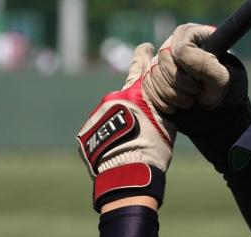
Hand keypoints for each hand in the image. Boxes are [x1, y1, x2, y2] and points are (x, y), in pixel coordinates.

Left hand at [76, 43, 174, 211]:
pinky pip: (98, 133)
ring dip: (119, 129)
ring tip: (129, 149)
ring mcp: (95, 116)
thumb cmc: (151, 152)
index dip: (142, 57)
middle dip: (133, 111)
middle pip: (124, 100)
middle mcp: (111, 100)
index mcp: (134, 95)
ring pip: (110, 118)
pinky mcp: (84, 134)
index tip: (144, 47)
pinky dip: (107, 141)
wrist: (126, 174)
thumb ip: (160, 109)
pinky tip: (116, 154)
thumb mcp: (165, 127)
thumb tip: (160, 103)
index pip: (139, 69)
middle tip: (142, 127)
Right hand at [144, 23, 230, 112]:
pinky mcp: (152, 73)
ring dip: (171, 94)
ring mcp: (160, 58)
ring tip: (188, 101)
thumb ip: (204, 62)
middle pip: (162, 59)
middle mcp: (173, 42)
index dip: (187, 67)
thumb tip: (180, 50)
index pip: (180, 48)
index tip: (199, 80)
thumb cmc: (220, 89)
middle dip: (179, 82)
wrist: (214, 105)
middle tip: (195, 92)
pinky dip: (161, 100)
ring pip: (153, 73)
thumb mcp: (219, 77)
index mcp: (192, 34)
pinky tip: (175, 105)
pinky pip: (147, 84)